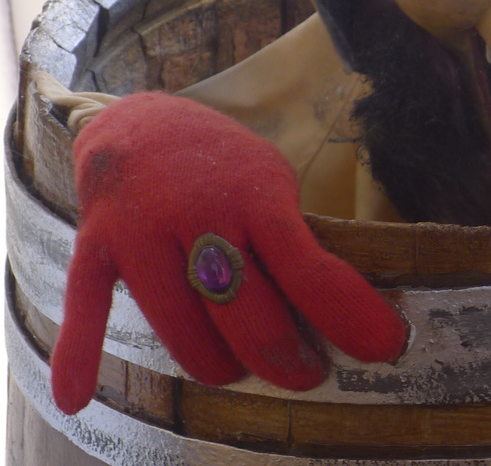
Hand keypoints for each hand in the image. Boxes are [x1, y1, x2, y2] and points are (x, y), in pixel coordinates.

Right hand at [51, 92, 406, 414]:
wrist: (141, 122)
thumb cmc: (224, 166)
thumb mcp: (271, 184)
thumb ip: (291, 242)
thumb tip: (335, 311)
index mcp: (256, 195)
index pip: (310, 269)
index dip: (349, 316)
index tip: (384, 348)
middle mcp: (200, 213)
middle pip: (247, 313)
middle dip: (285, 358)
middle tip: (307, 373)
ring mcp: (142, 231)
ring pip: (182, 328)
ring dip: (217, 364)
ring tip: (237, 368)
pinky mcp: (95, 246)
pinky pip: (85, 305)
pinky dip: (79, 352)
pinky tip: (78, 397)